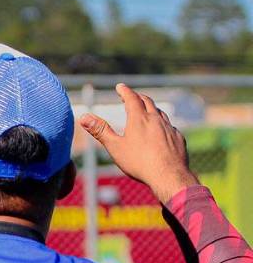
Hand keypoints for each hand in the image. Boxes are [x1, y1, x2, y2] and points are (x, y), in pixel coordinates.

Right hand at [78, 83, 198, 203]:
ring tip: (146, 111)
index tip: (120, 87)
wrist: (168, 176)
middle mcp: (156, 119)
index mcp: (139, 119)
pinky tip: (160, 131)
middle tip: (131, 96)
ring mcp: (169, 128)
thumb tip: (83, 117)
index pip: (131, 98)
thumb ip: (100, 130)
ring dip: (151, 108)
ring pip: (160, 112)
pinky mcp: (178, 138)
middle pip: (147, 102)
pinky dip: (162, 123)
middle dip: (138, 97)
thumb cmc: (139, 162)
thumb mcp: (115, 147)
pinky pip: (169, 126)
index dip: (125, 91)